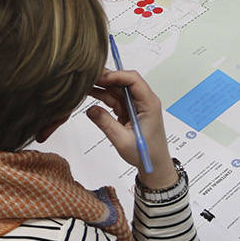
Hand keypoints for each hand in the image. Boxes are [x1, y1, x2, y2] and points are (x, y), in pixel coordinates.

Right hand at [87, 69, 178, 187]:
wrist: (154, 164)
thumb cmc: (145, 154)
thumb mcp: (123, 140)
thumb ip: (106, 124)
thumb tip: (91, 109)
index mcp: (149, 103)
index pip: (134, 80)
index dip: (117, 76)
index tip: (101, 78)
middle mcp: (144, 100)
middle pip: (124, 81)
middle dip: (106, 78)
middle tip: (88, 77)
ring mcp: (136, 105)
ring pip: (118, 89)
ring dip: (102, 87)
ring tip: (85, 84)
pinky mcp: (129, 110)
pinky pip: (115, 99)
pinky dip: (103, 96)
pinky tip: (91, 93)